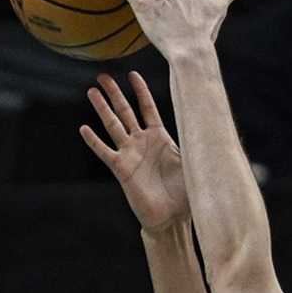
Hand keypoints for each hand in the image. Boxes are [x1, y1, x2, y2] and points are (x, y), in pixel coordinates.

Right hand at [80, 71, 188, 232]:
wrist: (172, 219)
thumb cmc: (185, 194)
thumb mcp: (192, 162)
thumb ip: (194, 142)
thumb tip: (207, 121)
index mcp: (160, 137)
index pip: (147, 108)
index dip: (140, 91)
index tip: (132, 73)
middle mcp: (142, 142)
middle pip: (125, 111)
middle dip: (115, 93)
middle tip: (102, 76)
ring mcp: (129, 154)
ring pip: (113, 125)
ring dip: (102, 109)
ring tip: (92, 92)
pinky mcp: (121, 169)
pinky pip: (105, 151)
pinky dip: (94, 141)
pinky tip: (84, 129)